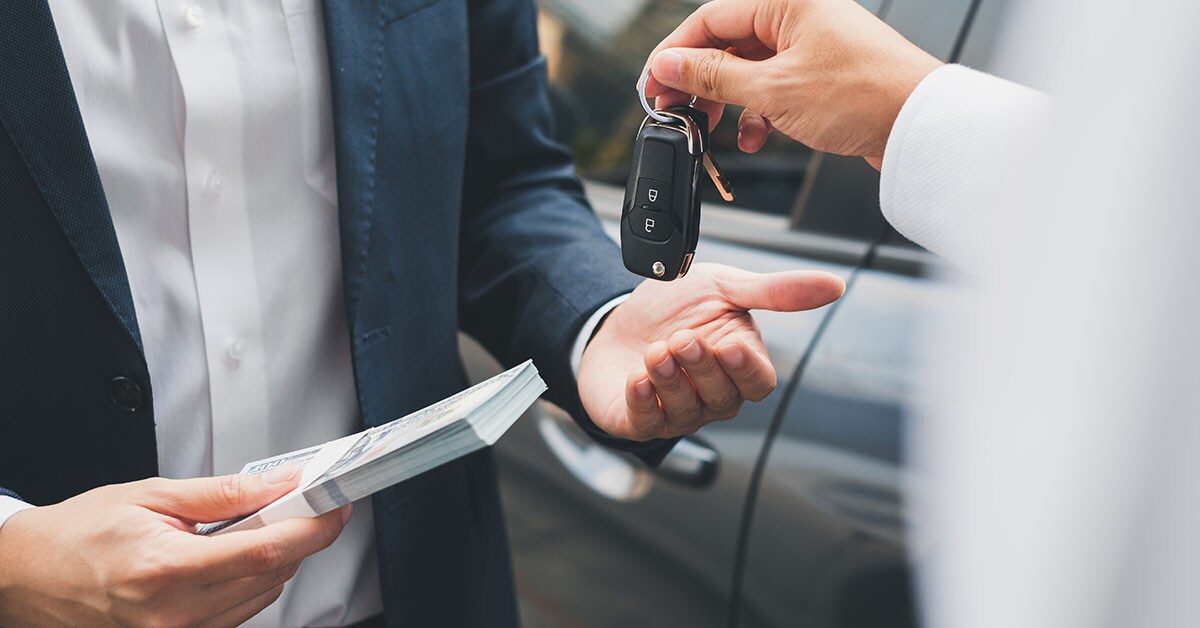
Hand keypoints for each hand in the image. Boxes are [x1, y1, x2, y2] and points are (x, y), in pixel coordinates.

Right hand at [0, 469, 348, 626]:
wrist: (26, 576)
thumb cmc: (78, 535)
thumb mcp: (152, 496)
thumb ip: (224, 493)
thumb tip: (281, 484)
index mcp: (166, 570)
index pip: (266, 552)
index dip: (313, 528)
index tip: (334, 507)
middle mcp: (174, 614)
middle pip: (272, 576)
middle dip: (295, 536)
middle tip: (295, 503)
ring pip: (261, 597)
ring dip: (271, 560)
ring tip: (246, 528)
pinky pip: (236, 613)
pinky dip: (247, 582)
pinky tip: (227, 557)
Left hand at [578, 263, 843, 439]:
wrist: (616, 318)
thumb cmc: (675, 308)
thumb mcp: (724, 287)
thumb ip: (776, 291)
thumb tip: (835, 285)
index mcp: (737, 365)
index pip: (758, 382)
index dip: (746, 369)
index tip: (729, 346)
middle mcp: (711, 395)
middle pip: (723, 398)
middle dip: (701, 368)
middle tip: (682, 338)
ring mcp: (676, 411)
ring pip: (685, 411)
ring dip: (669, 381)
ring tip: (655, 351)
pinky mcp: (638, 420)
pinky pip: (646, 422)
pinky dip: (642, 401)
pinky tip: (637, 378)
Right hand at [643, 0, 942, 168]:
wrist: (920, 127)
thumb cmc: (864, 96)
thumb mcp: (772, 90)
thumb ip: (712, 78)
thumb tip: (669, 66)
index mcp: (787, 1)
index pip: (710, 19)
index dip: (674, 54)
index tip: (653, 85)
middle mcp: (799, 17)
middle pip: (728, 45)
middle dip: (699, 83)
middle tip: (675, 112)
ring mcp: (813, 47)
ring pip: (750, 71)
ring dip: (728, 104)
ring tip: (712, 130)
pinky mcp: (823, 76)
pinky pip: (775, 89)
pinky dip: (758, 114)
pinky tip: (755, 137)